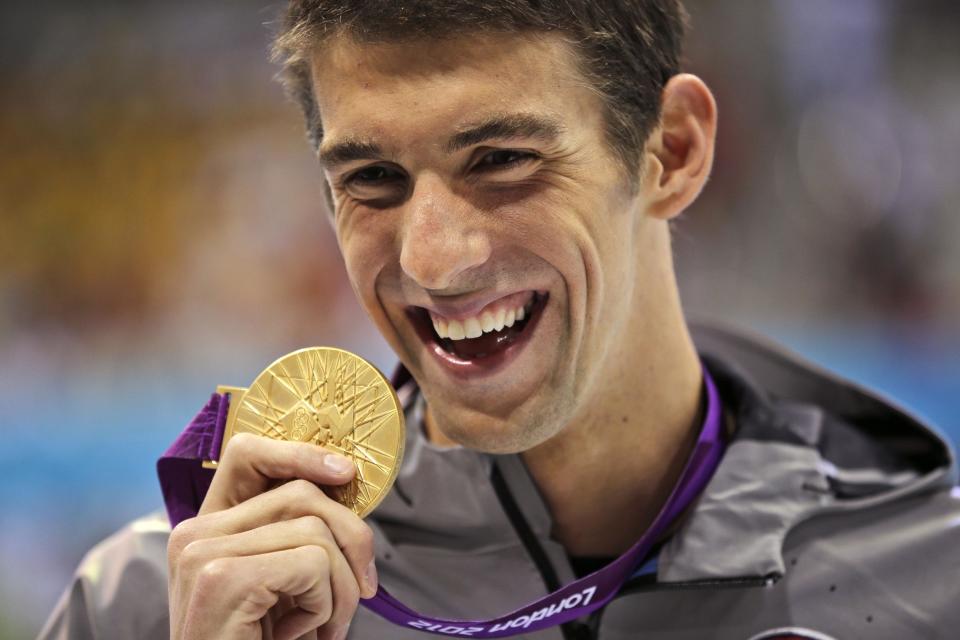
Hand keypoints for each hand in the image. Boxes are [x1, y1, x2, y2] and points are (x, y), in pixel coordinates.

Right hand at [167, 433, 377, 639]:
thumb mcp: (280, 584)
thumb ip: (296, 534)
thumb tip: (346, 481)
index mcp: (206, 527)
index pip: (249, 453)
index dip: (301, 452)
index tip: (345, 474)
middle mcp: (194, 533)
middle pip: (303, 493)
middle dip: (350, 542)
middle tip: (354, 594)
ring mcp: (202, 554)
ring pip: (317, 531)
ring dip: (340, 587)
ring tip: (319, 627)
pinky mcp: (221, 580)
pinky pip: (313, 564)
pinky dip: (325, 606)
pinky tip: (297, 636)